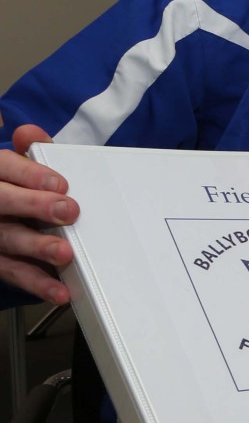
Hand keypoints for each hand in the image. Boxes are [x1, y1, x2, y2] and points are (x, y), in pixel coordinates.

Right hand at [0, 120, 76, 302]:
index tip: (61, 183)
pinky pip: (12, 272)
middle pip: (0, 201)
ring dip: (35, 248)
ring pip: (5, 240)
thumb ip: (31, 154)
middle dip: (32, 206)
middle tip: (67, 211)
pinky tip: (59, 290)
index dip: (30, 175)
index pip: (3, 167)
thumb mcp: (20, 169)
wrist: (4, 217)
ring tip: (64, 253)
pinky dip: (36, 283)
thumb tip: (29, 133)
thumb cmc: (17, 190)